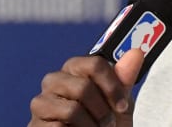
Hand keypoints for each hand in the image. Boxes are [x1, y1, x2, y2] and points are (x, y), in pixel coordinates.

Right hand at [28, 49, 144, 126]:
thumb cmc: (104, 123)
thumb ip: (125, 79)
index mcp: (74, 69)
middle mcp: (54, 81)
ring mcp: (41, 103)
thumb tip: (136, 52)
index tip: (122, 105)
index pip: (95, 63)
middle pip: (84, 87)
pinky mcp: (35, 125)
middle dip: (102, 110)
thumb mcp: (119, 102)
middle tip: (108, 123)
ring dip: (90, 126)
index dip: (112, 86)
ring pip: (72, 110)